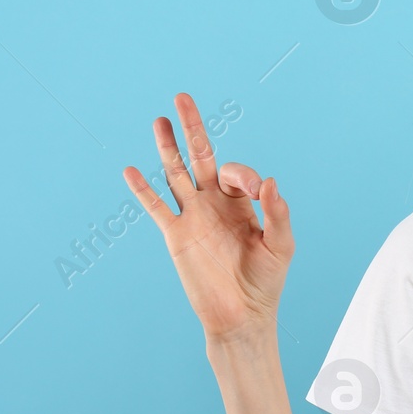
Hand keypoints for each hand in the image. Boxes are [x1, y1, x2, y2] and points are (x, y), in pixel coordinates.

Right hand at [123, 93, 293, 340]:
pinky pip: (156, 207)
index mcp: (242, 203)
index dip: (246, 175)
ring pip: (175, 173)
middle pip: (200, 156)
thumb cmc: (266, 282)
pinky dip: (143, 190)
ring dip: (167, 147)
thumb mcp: (281, 246)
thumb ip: (277, 214)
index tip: (259, 190)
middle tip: (182, 97)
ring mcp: (193, 216)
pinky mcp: (176, 235)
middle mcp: (214, 203)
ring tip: (159, 120)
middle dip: (193, 128)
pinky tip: (131, 170)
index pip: (236, 172)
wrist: (241, 315)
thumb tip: (271, 182)